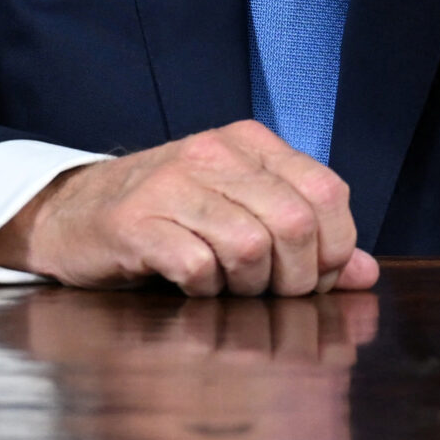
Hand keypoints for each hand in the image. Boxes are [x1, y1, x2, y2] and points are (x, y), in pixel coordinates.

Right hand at [0, 119, 381, 297]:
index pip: (326, 191)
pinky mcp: (135, 222)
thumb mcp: (241, 213)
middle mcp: (214, 153)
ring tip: (230, 289)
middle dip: (297, 277)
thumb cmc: (168, 217)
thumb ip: (307, 238)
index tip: (317, 277)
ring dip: (250, 286)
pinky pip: (198, 266)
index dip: (336, 247)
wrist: (73, 214)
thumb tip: (366, 272)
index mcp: (249, 143)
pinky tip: (193, 286)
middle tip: (275, 296)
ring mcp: (171, 184)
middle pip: (295, 223)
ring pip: (251, 247)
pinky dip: (206, 289)